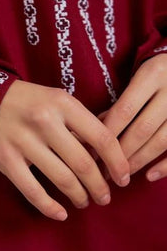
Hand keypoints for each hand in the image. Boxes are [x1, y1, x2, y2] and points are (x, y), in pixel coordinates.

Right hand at [0, 80, 129, 220]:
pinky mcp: (6, 159)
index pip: (101, 137)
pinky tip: (61, 214)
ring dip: (79, 196)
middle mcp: (44, 122)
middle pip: (83, 163)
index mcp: (61, 104)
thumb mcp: (55, 99)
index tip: (123, 178)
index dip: (117, 162)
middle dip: (100, 186)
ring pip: (62, 178)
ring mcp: (23, 141)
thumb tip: (107, 153)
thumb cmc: (26, 102)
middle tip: (104, 196)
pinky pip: (32, 190)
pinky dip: (49, 207)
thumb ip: (79, 121)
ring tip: (84, 201)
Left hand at [95, 53, 166, 182]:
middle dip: (121, 153)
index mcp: (152, 75)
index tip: (91, 152)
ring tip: (120, 174)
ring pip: (162, 141)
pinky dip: (166, 166)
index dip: (107, 134)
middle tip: (103, 170)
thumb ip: (119, 105)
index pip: (124, 110)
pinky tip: (149, 176)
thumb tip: (91, 133)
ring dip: (139, 161)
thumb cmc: (157, 76)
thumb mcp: (139, 79)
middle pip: (142, 129)